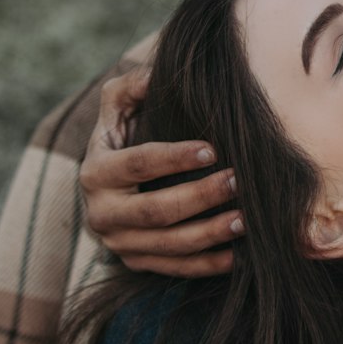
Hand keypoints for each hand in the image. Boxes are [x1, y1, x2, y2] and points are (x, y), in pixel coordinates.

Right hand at [80, 66, 242, 276]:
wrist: (109, 183)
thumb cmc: (125, 136)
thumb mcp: (119, 107)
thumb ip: (132, 86)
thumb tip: (156, 74)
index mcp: (96, 172)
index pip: (138, 164)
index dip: (174, 157)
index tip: (213, 149)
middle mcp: (102, 213)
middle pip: (156, 210)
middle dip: (200, 197)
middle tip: (238, 180)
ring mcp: (120, 243)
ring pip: (169, 245)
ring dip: (210, 234)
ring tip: (245, 218)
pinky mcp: (137, 263)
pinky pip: (175, 269)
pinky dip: (208, 264)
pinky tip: (238, 254)